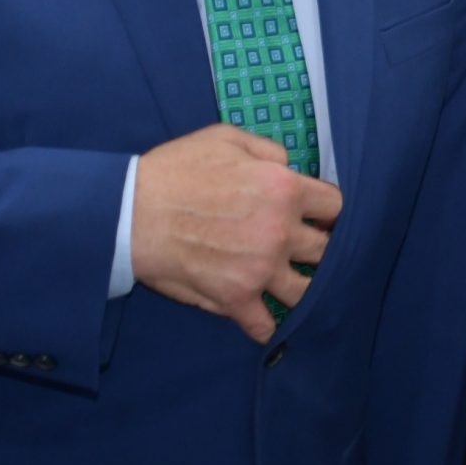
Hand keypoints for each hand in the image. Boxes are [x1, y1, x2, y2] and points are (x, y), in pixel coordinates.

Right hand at [130, 124, 341, 343]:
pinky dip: (267, 325)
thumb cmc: (176, 170)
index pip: (335, 207)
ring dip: (302, 288)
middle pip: (326, 250)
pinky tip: (265, 317)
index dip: (327, 212)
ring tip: (291, 283)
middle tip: (305, 251)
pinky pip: (265, 325)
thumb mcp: (227, 139)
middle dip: (319, 248)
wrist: (130, 211)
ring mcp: (260, 269)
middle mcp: (280, 231)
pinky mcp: (235, 298)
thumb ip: (269, 151)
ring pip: (306, 291)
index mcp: (284, 189)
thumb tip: (290, 168)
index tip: (317, 217)